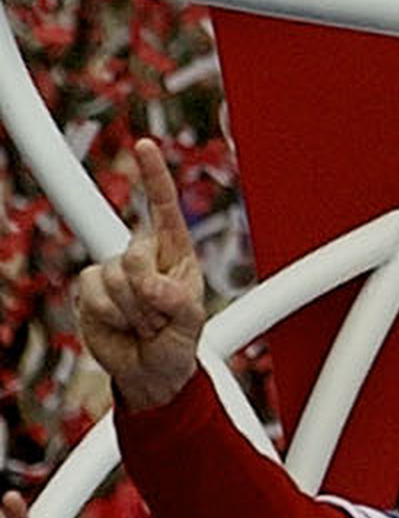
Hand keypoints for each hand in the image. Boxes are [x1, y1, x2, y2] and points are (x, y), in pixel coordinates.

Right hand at [75, 139, 207, 411]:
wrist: (150, 372)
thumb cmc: (178, 341)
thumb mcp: (192, 321)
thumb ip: (176, 299)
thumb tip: (149, 283)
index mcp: (174, 250)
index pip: (164, 206)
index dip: (153, 174)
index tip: (144, 144)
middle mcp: (142, 254)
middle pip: (135, 254)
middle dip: (148, 293)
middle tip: (158, 319)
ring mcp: (112, 271)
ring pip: (112, 277)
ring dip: (131, 310)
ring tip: (143, 324)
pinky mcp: (88, 290)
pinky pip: (92, 294)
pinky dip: (109, 315)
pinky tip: (121, 325)